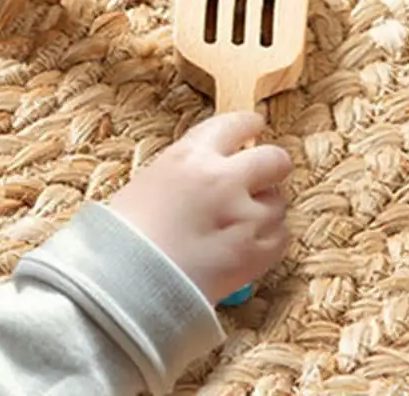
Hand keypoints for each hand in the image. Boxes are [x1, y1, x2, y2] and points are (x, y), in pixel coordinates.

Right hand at [108, 112, 292, 303]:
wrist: (128, 283)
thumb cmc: (127, 234)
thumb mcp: (153, 180)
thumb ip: (189, 169)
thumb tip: (212, 171)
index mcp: (192, 155)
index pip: (234, 125)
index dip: (249, 125)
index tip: (255, 126)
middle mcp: (223, 179)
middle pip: (273, 159)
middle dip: (273, 165)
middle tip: (267, 174)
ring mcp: (244, 216)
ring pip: (279, 202)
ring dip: (267, 208)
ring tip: (245, 220)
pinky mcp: (255, 253)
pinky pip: (281, 237)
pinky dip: (270, 238)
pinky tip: (250, 243)